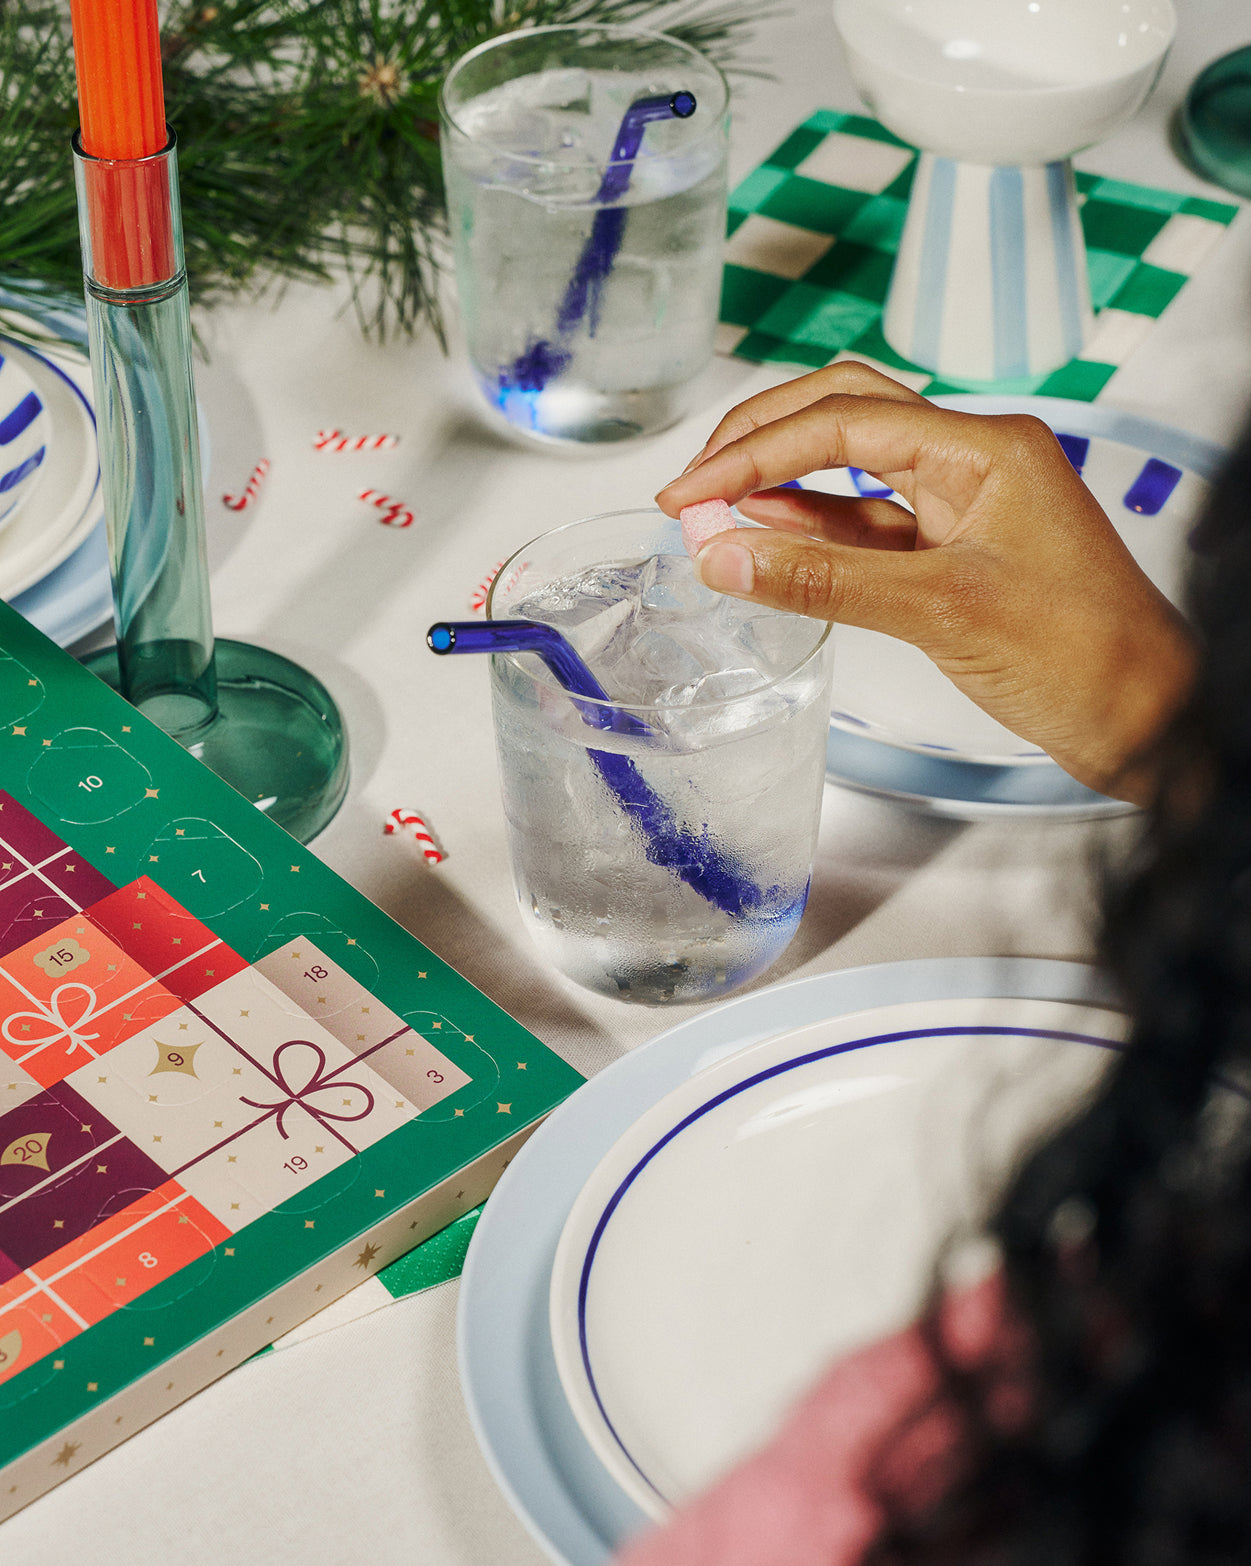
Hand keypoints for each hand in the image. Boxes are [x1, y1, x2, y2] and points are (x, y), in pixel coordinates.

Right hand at [655, 362, 1196, 804]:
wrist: (1149, 722)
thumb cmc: (1087, 658)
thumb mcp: (942, 613)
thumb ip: (825, 580)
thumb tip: (727, 555)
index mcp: (984, 447)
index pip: (844, 419)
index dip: (755, 451)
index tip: (691, 491)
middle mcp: (973, 462)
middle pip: (843, 416)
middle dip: (761, 443)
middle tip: (693, 487)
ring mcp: (963, 508)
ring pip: (850, 473)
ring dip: (779, 490)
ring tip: (710, 518)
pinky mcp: (953, 557)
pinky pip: (866, 529)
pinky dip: (812, 536)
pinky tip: (766, 545)